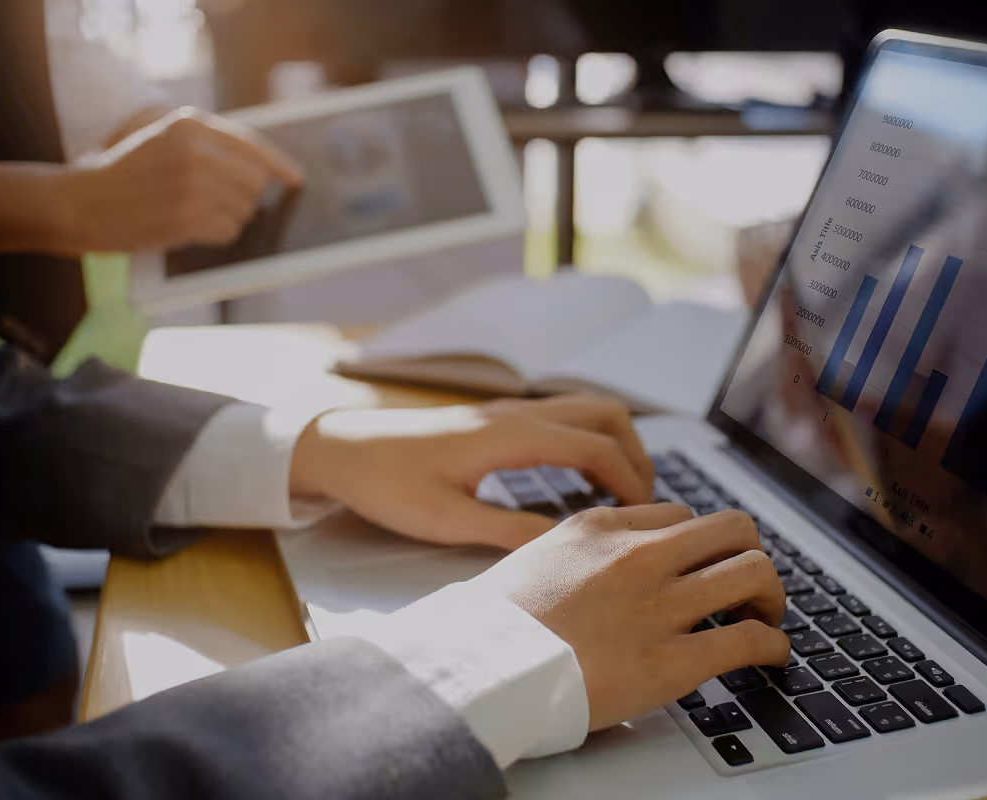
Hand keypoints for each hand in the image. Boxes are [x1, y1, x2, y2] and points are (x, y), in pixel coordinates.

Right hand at [66, 108, 303, 251]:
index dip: (280, 165)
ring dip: (225, 218)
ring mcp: (190, 185)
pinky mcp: (185, 217)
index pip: (252, 145)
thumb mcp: (159, 135)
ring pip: (243, 211)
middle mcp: (193, 150)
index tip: (297, 180)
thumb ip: (208, 142)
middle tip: (208, 201)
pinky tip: (188, 228)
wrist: (79, 203)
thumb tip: (265, 168)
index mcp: (187, 123)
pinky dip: (215, 235)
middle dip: (240, 197)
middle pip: (253, 183)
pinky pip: (227, 232)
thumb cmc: (123, 172)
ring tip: (190, 212)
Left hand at [289, 394, 655, 549]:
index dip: (631, 480)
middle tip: (642, 504)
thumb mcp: (446, 520)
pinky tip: (580, 480)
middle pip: (606, 413)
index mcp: (510, 435)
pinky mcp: (499, 419)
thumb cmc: (386, 482)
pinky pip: (564, 418)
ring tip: (620, 493)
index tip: (645, 517)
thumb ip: (509, 531)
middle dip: (637, 454)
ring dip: (616, 443)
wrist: (341, 447)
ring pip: (588, 409)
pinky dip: (590, 441)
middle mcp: (518, 413)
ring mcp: (510, 411)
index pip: (597, 446)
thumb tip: (567, 543)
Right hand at [472, 504, 790, 729]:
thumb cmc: (493, 624)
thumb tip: (599, 563)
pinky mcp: (670, 662)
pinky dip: (774, 646)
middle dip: (748, 554)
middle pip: (732, 529)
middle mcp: (638, 558)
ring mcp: (657, 608)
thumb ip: (578, 550)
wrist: (479, 670)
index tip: (703, 564)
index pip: (681, 515)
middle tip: (747, 583)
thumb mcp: (534, 557)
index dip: (700, 543)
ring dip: (770, 595)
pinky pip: (749, 640)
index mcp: (602, 528)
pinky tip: (773, 656)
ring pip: (753, 572)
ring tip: (766, 615)